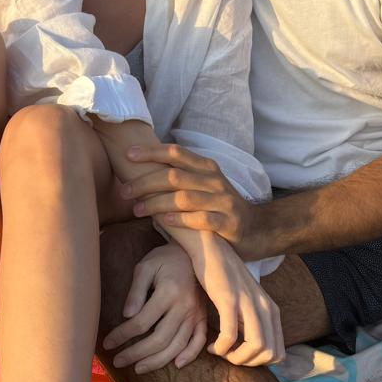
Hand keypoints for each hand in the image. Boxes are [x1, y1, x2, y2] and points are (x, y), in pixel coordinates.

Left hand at [101, 245, 207, 373]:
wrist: (192, 252)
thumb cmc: (164, 259)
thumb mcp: (145, 267)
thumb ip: (136, 291)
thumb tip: (127, 316)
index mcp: (169, 293)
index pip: (141, 322)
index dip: (122, 335)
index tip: (108, 343)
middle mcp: (185, 307)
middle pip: (159, 339)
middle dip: (136, 353)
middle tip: (118, 360)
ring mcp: (196, 314)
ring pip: (177, 346)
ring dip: (157, 361)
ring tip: (138, 368)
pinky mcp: (203, 317)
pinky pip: (199, 341)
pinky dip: (189, 355)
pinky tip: (176, 364)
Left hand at [123, 143, 258, 256]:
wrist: (258, 229)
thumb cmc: (220, 206)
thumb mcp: (203, 186)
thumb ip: (180, 178)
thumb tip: (142, 173)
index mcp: (206, 168)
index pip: (176, 153)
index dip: (151, 152)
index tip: (128, 154)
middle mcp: (215, 180)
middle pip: (174, 176)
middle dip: (145, 182)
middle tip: (124, 191)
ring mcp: (223, 201)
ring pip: (184, 198)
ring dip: (156, 203)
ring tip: (137, 210)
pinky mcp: (228, 223)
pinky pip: (201, 219)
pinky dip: (180, 220)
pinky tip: (164, 222)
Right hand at [193, 236, 284, 367]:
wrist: (211, 250)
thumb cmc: (225, 279)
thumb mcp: (247, 303)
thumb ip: (253, 323)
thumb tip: (254, 351)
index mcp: (271, 310)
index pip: (279, 353)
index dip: (259, 363)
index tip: (240, 356)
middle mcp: (265, 307)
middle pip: (270, 354)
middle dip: (248, 363)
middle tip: (229, 356)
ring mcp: (248, 303)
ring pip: (256, 347)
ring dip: (235, 358)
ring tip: (220, 351)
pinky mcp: (229, 299)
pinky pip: (230, 336)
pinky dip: (221, 348)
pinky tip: (211, 346)